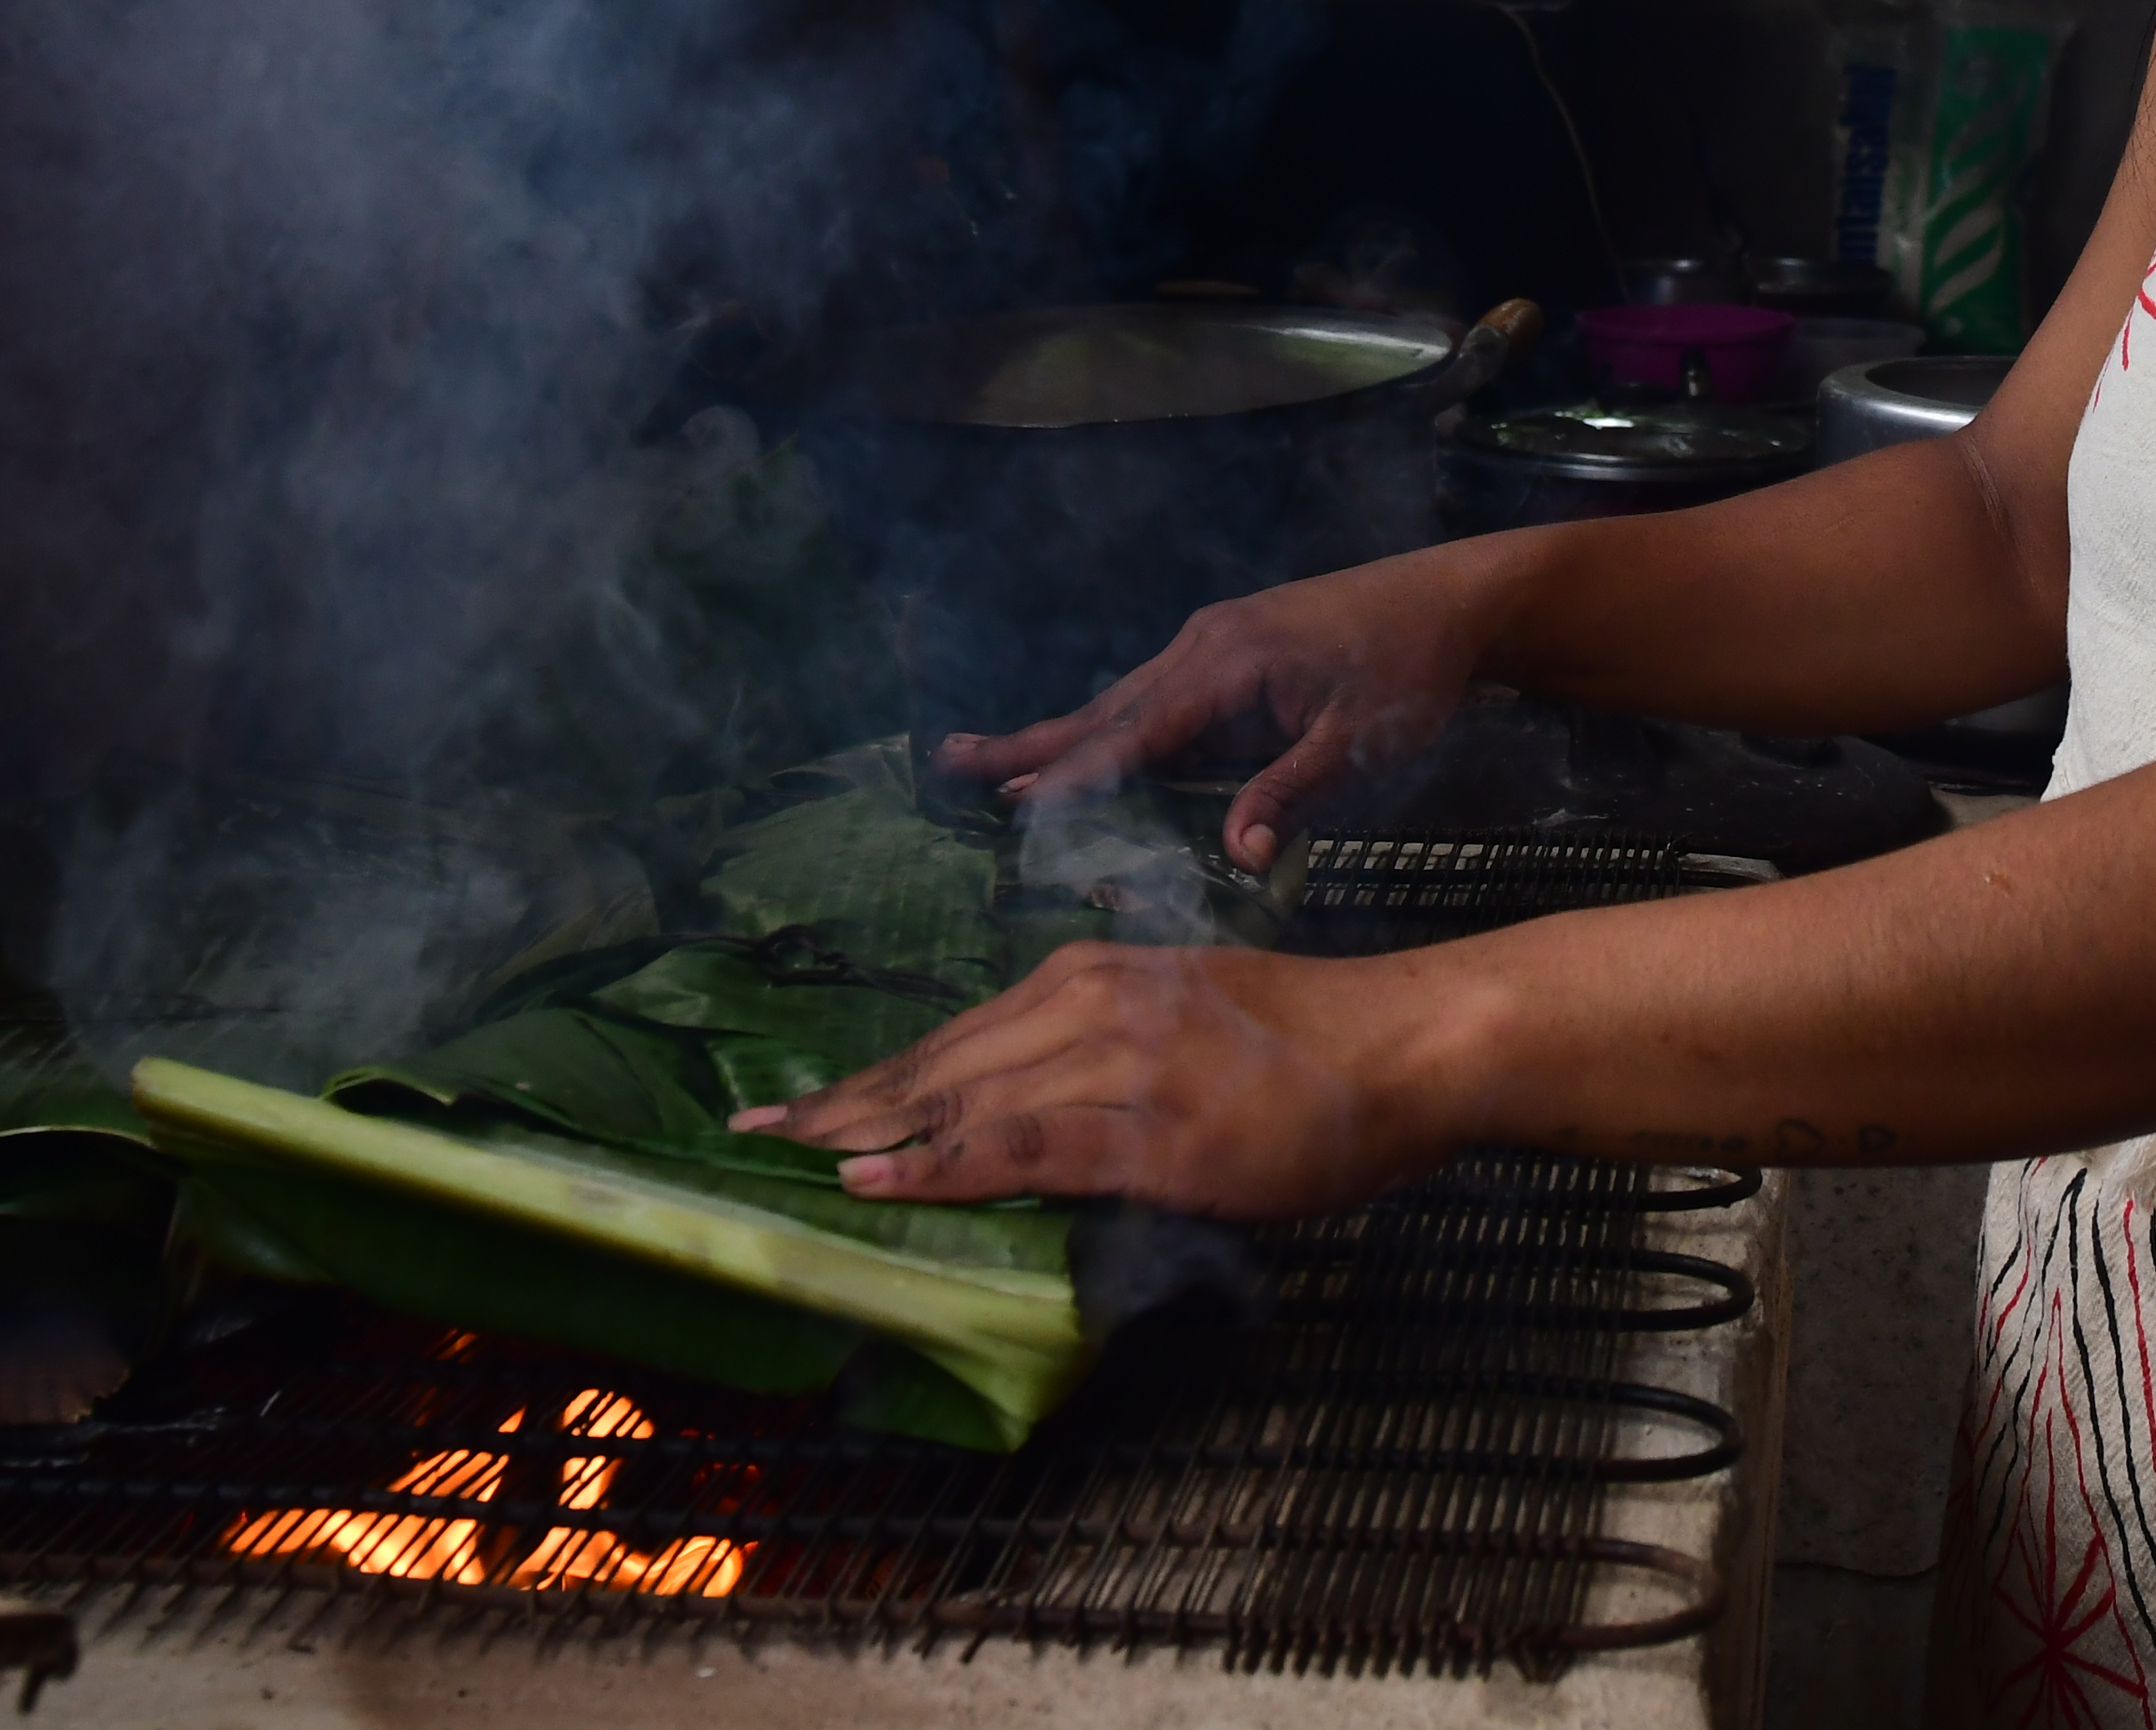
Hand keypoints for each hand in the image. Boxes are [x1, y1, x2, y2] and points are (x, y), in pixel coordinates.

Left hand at [725, 940, 1476, 1217]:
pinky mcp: (1150, 1126)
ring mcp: (1119, 1062)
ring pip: (966, 1100)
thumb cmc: (1307, 1046)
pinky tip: (882, 1181)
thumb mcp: (1187, 1018)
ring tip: (793, 1156)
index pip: (958, 1035)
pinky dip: (942, 1165)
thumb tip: (1028, 1105)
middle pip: (943, 1062)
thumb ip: (1105, 1048)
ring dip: (871, 1133)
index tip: (796, 1101)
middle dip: (844, 1101)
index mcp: (1095, 974)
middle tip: (755, 1128)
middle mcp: (1092, 1002)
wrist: (1401, 1049)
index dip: (872, 1075)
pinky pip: (1023, 1148)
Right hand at [932, 549, 1504, 867]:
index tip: (1020, 804)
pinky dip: (1105, 728)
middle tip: (951, 764)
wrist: (1450, 601)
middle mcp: (1203, 647)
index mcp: (1229, 662)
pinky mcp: (1227, 656)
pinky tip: (1078, 751)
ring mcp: (1211, 647)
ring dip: (1057, 736)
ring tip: (982, 761)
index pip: (1138, 729)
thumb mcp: (1360, 741)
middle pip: (1106, 709)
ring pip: (1121, 703)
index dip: (1080, 772)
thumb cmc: (1410, 669)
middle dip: (1031, 744)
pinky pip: (1153, 701)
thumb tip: (1235, 856)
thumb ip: (1292, 794)